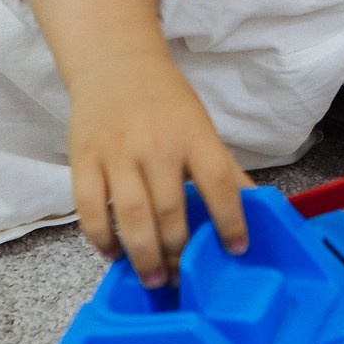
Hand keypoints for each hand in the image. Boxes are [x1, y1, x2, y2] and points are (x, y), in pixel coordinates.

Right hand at [67, 49, 253, 283]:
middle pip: (170, 211)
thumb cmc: (165, 102)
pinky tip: (114, 254)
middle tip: (184, 279)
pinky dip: (101, 238)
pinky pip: (89, 209)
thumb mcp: (202, 128)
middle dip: (179, 252)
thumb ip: (224, 170)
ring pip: (131, 216)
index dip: (230, 221)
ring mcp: (117, 154)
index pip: (218, 185)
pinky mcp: (84, 160)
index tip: (236, 249)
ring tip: (155, 280)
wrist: (114, 64)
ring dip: (143, 255)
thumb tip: (259, 206)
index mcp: (193, 136)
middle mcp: (156, 146)